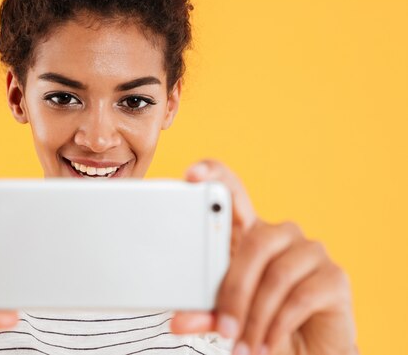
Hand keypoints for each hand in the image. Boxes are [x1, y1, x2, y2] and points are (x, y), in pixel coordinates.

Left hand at [170, 159, 357, 354]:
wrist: (303, 353)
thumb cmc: (260, 323)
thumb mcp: (226, 316)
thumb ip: (204, 313)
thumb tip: (179, 321)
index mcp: (248, 233)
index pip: (232, 191)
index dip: (215, 175)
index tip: (192, 175)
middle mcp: (280, 234)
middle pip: (256, 241)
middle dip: (234, 289)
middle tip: (223, 327)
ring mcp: (310, 251)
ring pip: (276, 274)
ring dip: (255, 316)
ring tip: (242, 345)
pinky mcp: (335, 276)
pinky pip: (300, 296)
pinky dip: (277, 325)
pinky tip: (266, 343)